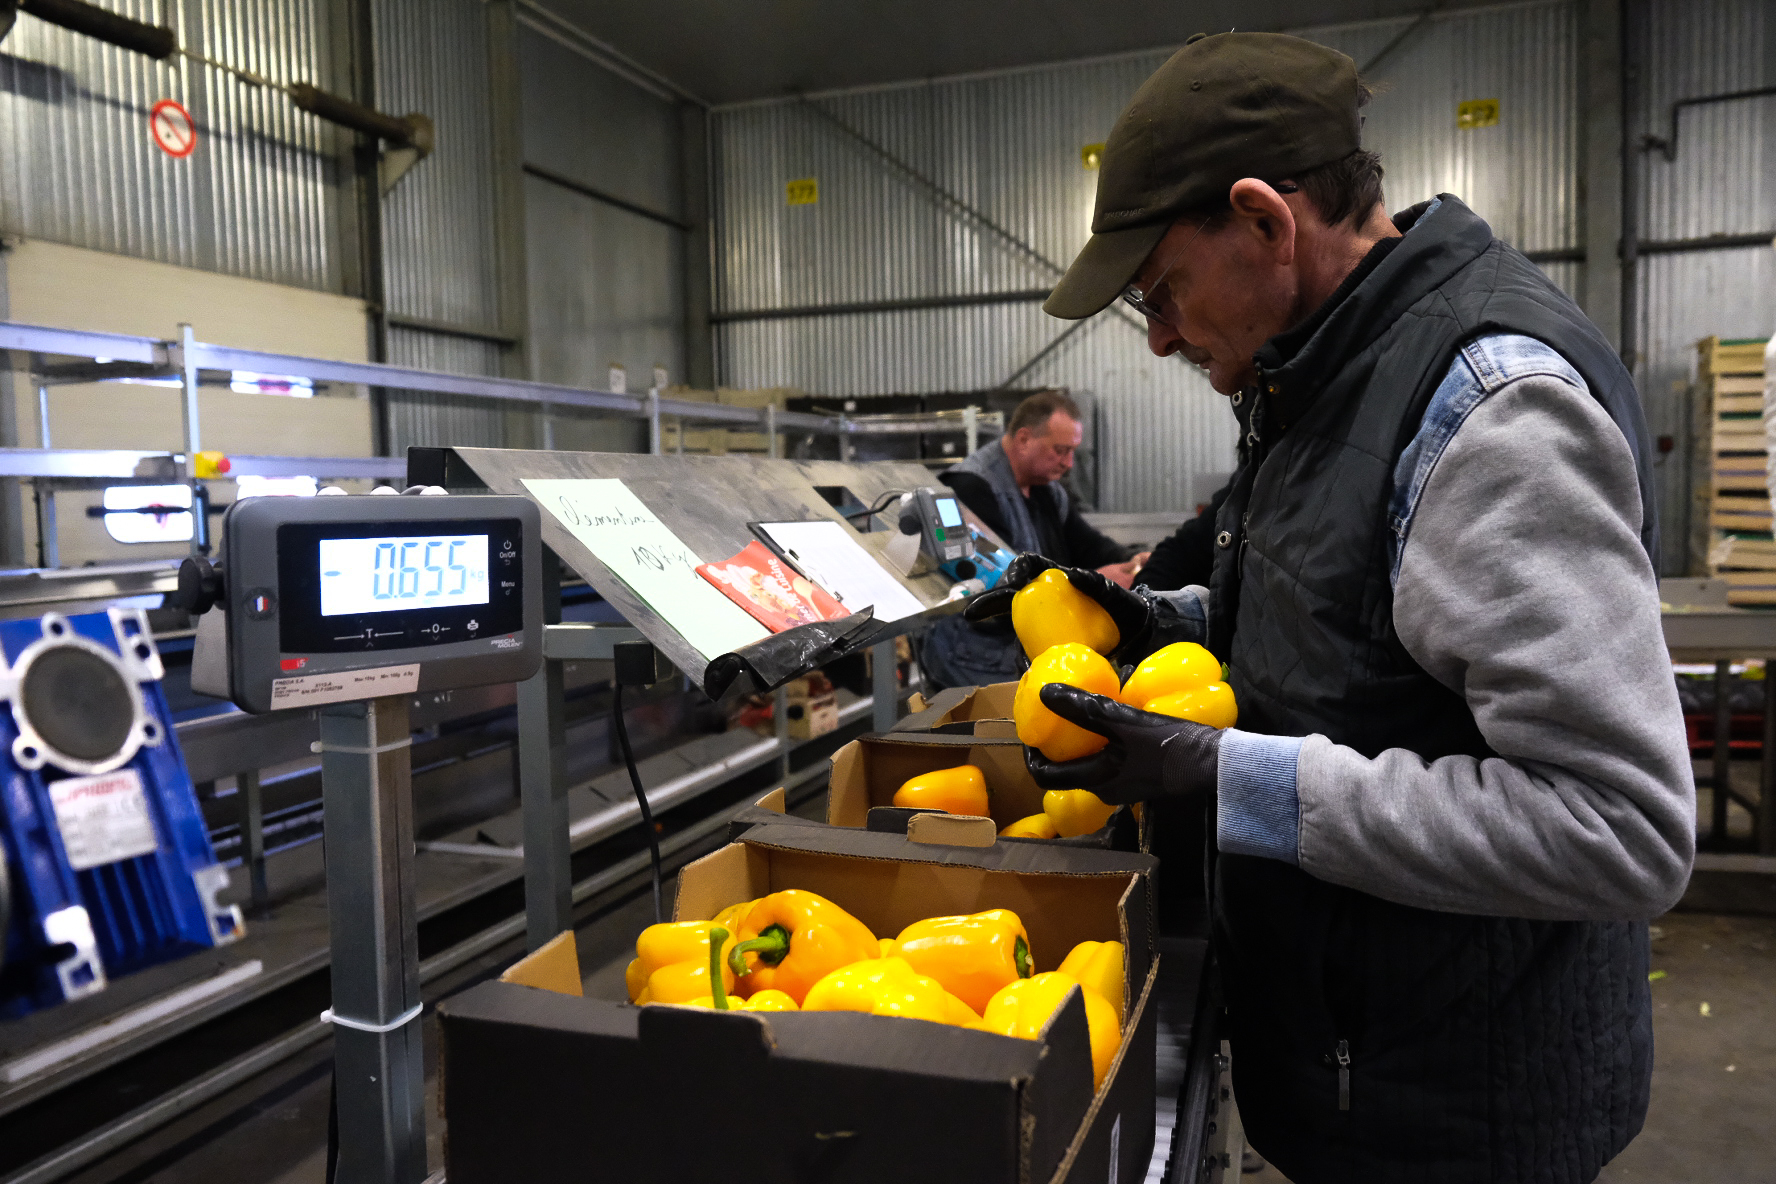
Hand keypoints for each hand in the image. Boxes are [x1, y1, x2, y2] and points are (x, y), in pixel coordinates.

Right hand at [965, 557, 1153, 663]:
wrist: (1144, 639)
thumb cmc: (1130, 612)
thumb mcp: (1119, 596)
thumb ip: (1098, 584)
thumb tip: (1073, 574)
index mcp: (1060, 584)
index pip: (1031, 567)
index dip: (1017, 570)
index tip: (1013, 581)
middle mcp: (1048, 606)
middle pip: (1014, 600)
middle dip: (991, 604)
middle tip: (974, 613)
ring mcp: (1048, 630)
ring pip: (1022, 634)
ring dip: (1015, 644)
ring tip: (1018, 658)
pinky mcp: (1053, 653)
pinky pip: (1036, 659)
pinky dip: (1032, 669)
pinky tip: (1034, 679)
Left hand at [1025, 683, 1220, 804]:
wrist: (1216, 764)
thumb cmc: (1170, 746)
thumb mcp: (1125, 722)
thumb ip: (1085, 709)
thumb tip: (1046, 693)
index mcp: (1096, 781)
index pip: (1045, 776)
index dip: (1031, 754)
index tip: (1030, 729)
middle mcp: (1106, 791)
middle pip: (1067, 770)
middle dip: (1057, 744)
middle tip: (1054, 716)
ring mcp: (1126, 786)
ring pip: (1091, 764)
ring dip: (1082, 741)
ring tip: (1082, 711)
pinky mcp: (1143, 777)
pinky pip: (1112, 760)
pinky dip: (1104, 742)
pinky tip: (1114, 718)